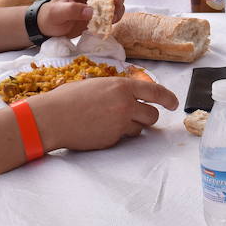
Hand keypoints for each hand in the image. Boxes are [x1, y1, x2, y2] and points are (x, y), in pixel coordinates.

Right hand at [30, 76, 177, 150]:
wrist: (52, 118)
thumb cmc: (68, 98)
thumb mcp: (96, 85)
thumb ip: (116, 90)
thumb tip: (129, 96)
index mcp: (121, 86)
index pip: (155, 92)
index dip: (168, 99)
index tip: (174, 104)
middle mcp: (125, 105)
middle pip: (152, 115)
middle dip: (147, 118)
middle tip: (136, 117)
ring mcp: (119, 124)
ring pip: (139, 129)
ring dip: (130, 127)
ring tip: (109, 122)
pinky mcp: (112, 140)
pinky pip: (122, 138)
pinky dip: (115, 135)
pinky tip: (98, 129)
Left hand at [39, 0, 125, 36]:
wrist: (49, 28)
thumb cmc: (50, 17)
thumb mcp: (57, 13)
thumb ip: (72, 10)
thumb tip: (91, 11)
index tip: (115, 0)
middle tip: (115, 13)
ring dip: (118, 9)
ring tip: (112, 21)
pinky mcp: (99, 10)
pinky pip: (112, 10)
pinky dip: (115, 16)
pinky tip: (108, 24)